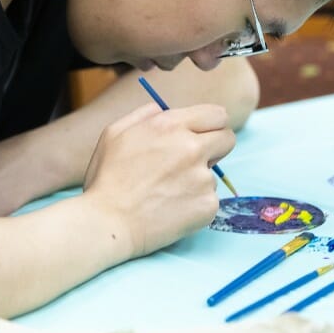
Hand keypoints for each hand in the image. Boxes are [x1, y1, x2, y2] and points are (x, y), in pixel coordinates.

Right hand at [82, 102, 234, 258]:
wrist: (107, 223)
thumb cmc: (106, 179)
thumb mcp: (114, 133)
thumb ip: (144, 115)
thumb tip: (162, 110)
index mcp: (171, 126)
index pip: (217, 115)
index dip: (210, 125)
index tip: (202, 135)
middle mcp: (192, 148)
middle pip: (227, 139)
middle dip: (214, 147)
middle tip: (191, 162)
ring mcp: (203, 178)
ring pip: (214, 174)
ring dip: (197, 180)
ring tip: (167, 192)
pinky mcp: (208, 206)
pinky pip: (210, 200)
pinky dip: (195, 204)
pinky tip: (171, 209)